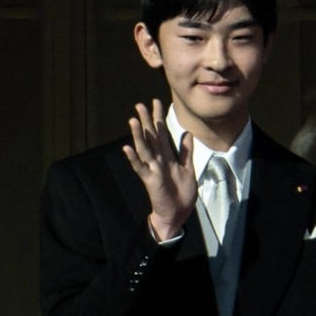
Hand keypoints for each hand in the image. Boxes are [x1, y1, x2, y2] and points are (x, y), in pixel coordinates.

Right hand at [121, 99, 195, 240]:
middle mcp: (158, 160)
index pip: (161, 133)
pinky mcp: (150, 180)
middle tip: (139, 105)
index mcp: (167, 156)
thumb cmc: (181, 193)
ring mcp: (152, 169)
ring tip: (133, 121)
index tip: (156, 102)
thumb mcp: (188, 169)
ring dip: (138, 135)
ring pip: (144, 149)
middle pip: (150, 137)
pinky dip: (134, 159)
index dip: (159, 117)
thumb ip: (186, 152)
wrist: (177, 213)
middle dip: (146, 121)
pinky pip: (140, 168)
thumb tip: (187, 133)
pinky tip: (127, 149)